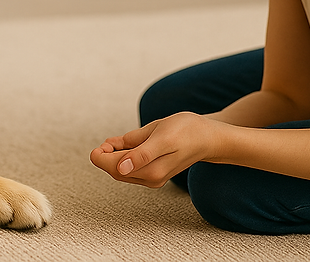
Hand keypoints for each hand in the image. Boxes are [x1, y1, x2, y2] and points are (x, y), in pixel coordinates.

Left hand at [90, 112, 225, 187]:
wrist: (208, 137)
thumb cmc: (186, 131)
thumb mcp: (161, 135)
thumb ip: (140, 152)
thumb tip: (119, 167)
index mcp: (151, 170)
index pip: (114, 168)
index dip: (102, 156)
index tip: (103, 143)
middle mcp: (151, 178)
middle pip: (116, 171)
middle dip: (107, 156)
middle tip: (111, 140)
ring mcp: (153, 177)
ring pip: (122, 170)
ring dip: (114, 156)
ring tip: (121, 141)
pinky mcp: (155, 173)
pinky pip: (131, 168)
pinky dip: (124, 157)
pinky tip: (128, 146)